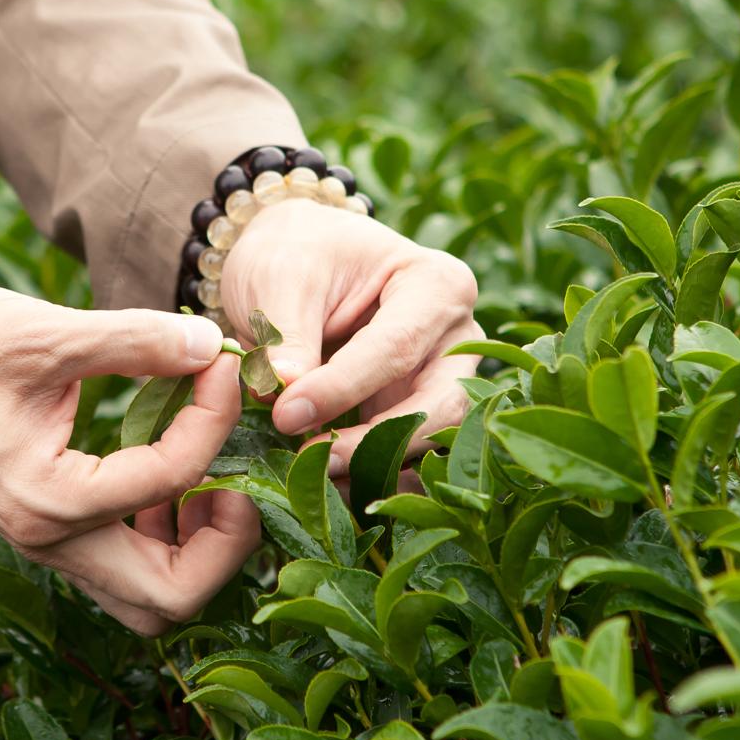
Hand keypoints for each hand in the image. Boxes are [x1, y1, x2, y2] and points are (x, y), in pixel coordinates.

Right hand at [0, 282, 258, 635]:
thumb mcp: (44, 332)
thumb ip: (134, 340)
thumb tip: (209, 345)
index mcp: (47, 499)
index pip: (170, 478)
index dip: (213, 416)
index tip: (218, 362)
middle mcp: (48, 540)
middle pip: (172, 596)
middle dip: (228, 541)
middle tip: (242, 472)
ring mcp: (48, 544)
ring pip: (151, 599)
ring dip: (199, 550)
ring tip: (213, 476)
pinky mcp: (50, 530)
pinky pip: (127, 569)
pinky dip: (167, 539)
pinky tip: (173, 473)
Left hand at [221, 197, 479, 479]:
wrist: (297, 256)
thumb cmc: (296, 253)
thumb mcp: (280, 277)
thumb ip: (286, 335)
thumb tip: (285, 391)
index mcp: (436, 284)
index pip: (396, 347)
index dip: (342, 389)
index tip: (286, 416)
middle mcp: (458, 334)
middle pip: (439, 404)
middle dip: (377, 441)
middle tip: (313, 460)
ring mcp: (447, 377)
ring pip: (431, 439)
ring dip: (374, 466)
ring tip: (312, 478)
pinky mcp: (422, 410)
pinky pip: (409, 454)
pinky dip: (371, 474)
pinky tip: (325, 486)